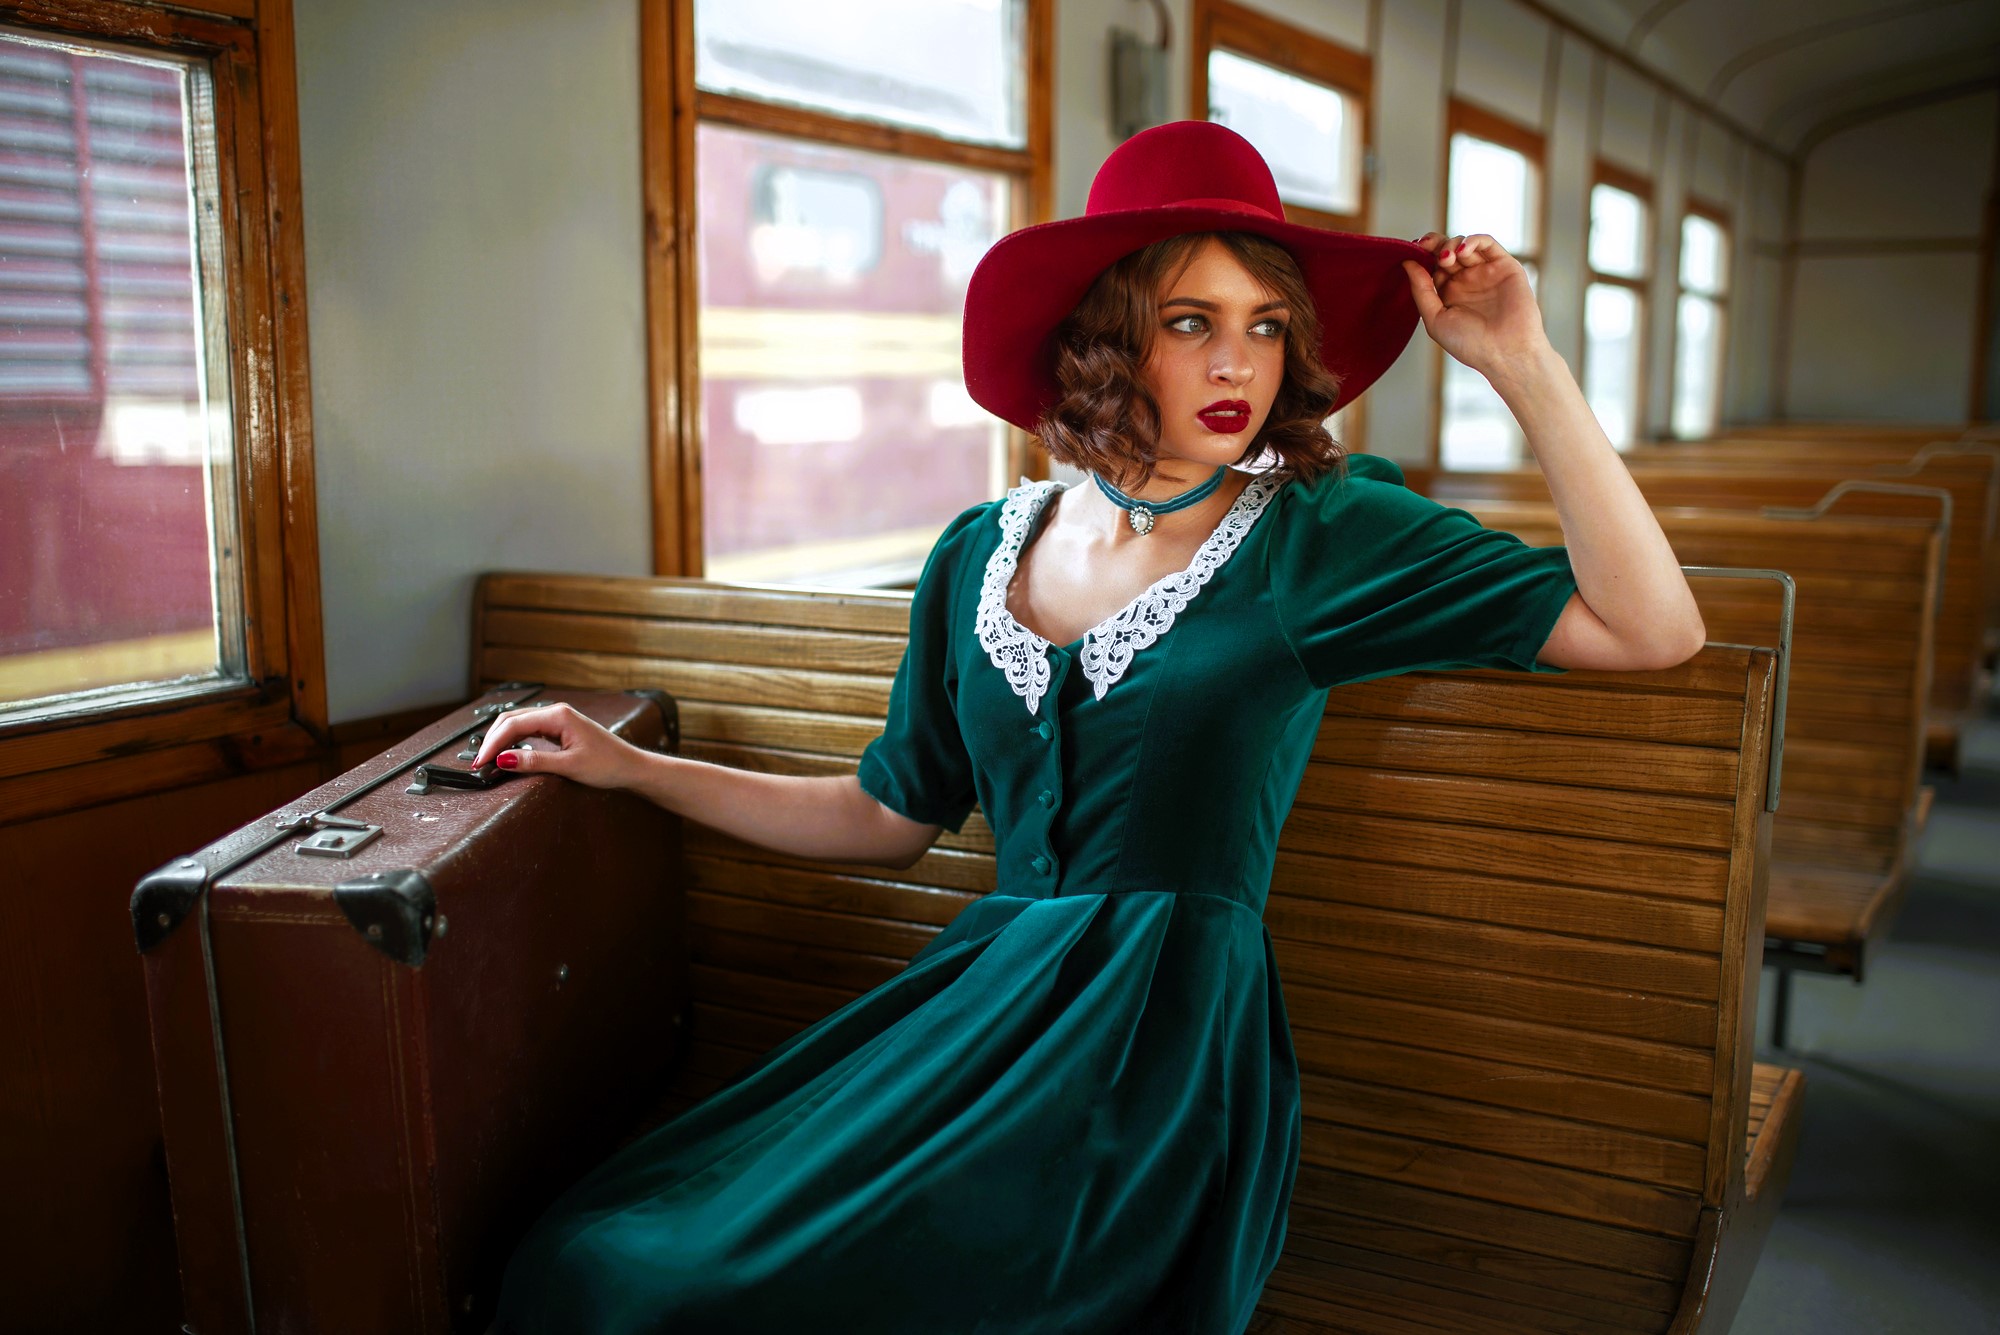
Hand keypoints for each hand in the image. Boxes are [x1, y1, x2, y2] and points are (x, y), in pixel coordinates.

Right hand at [468, 701, 645, 790]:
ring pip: (519, 724)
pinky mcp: (560, 730)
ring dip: (501, 740)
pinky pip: (529, 731)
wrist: (632, 767)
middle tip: (479, 762)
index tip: (481, 761)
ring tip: (488, 759)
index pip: (513, 725)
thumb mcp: (569, 766)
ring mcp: (558, 720)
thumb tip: (504, 759)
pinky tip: (507, 754)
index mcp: (558, 715)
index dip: (493, 743)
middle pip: (512, 720)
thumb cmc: (609, 764)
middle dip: (493, 739)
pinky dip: (514, 741)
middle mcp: (556, 713)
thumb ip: (535, 761)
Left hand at [1401, 232, 1551, 381]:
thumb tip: (1407, 262)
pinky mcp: (1505, 266)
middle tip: (1426, 247)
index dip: (1421, 255)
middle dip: (1434, 245)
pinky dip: (1473, 240)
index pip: (1432, 265)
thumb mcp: (1435, 319)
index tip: (1412, 251)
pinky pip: (1488, 244)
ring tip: (1446, 258)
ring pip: (1465, 245)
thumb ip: (1421, 290)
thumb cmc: (1471, 344)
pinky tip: (1462, 251)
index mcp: (1448, 293)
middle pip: (1446, 251)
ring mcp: (1486, 272)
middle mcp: (1467, 281)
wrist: (1506, 352)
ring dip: (1451, 244)